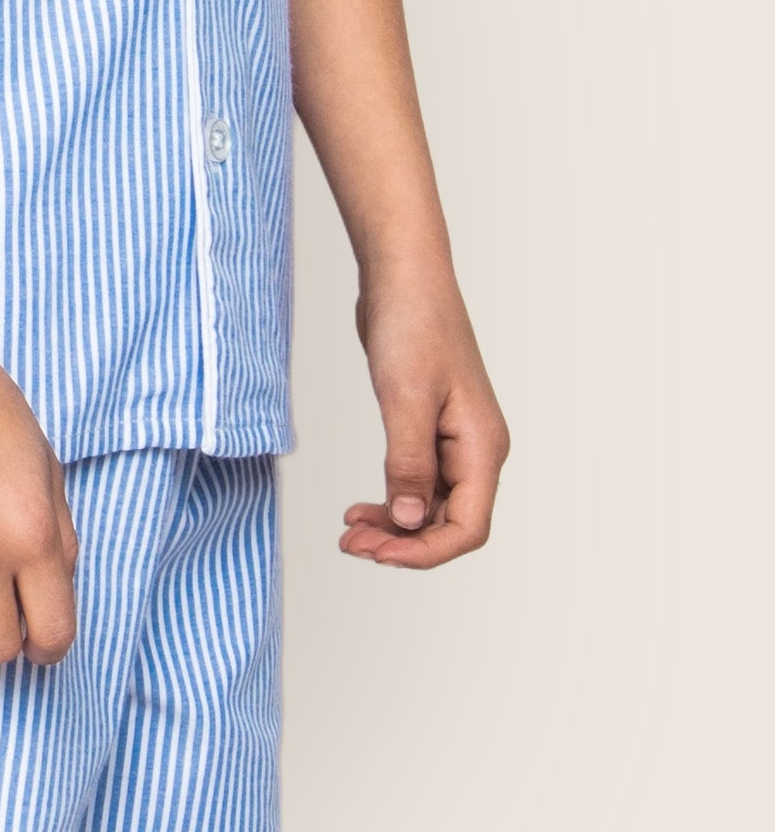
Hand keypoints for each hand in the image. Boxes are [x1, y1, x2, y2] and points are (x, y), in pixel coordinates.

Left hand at [339, 264, 508, 567]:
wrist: (402, 277)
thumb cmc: (413, 324)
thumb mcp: (405, 397)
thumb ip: (408, 462)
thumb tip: (407, 519)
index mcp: (481, 447)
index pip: (467, 528)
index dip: (424, 551)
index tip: (377, 554)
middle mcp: (474, 450)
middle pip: (447, 523)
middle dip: (402, 543)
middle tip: (351, 545)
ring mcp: (453, 440)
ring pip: (429, 505)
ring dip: (393, 525)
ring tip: (350, 531)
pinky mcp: (429, 428)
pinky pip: (416, 481)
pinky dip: (390, 499)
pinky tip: (361, 505)